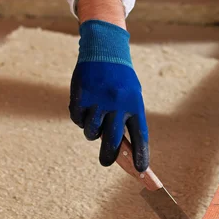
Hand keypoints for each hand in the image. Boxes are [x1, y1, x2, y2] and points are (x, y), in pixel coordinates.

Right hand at [69, 20, 148, 171]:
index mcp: (134, 104)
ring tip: (95, 117)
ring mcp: (98, 101)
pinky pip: (77, 119)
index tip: (142, 171)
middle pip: (113, 142)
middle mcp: (117, 105)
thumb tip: (122, 149)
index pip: (140, 136)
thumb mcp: (131, 95)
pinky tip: (85, 104)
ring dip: (92, 131)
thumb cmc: (120, 78)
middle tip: (106, 161)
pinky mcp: (81, 97)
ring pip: (91, 132)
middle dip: (109, 157)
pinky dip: (79, 117)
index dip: (141, 155)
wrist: (104, 48)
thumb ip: (127, 119)